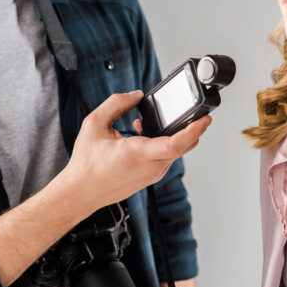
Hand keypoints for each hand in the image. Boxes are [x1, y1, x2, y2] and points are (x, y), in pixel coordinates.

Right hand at [62, 90, 210, 211]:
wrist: (81, 192)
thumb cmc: (86, 164)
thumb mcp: (95, 124)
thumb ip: (116, 104)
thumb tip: (136, 95)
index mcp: (137, 154)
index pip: (175, 144)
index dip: (194, 130)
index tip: (205, 119)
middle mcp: (150, 168)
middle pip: (182, 147)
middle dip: (191, 128)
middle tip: (196, 112)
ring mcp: (152, 175)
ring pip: (175, 153)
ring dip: (173, 135)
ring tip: (151, 123)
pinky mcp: (150, 179)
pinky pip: (166, 159)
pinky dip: (164, 145)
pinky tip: (146, 136)